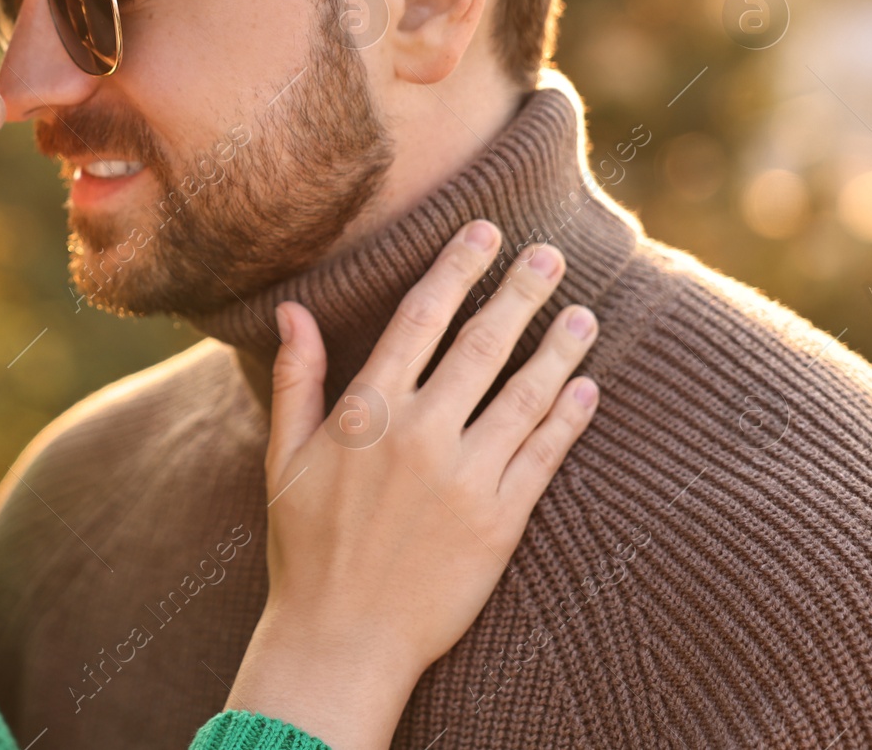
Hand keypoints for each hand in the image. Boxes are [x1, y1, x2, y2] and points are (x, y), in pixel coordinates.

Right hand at [225, 220, 599, 748]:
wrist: (341, 640)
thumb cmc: (304, 546)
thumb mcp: (283, 456)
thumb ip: (296, 377)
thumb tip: (291, 308)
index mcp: (367, 412)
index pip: (421, 317)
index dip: (456, 268)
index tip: (485, 231)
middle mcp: (420, 435)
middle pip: (482, 344)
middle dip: (520, 291)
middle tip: (550, 254)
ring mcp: (465, 478)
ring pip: (525, 395)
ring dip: (559, 349)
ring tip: (583, 314)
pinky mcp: (500, 522)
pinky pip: (544, 456)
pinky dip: (570, 418)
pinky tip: (587, 388)